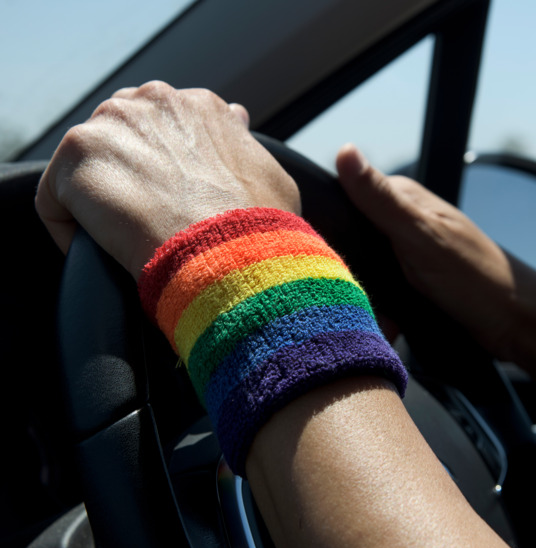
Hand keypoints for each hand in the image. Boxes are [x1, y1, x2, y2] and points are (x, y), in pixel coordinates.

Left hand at [36, 81, 299, 278]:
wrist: (233, 254)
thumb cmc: (260, 227)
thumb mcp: (272, 177)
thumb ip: (245, 144)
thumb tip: (239, 123)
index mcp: (201, 107)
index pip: (164, 126)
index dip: (164, 166)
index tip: (169, 199)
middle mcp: (158, 100)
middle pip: (121, 135)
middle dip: (128, 175)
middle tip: (144, 219)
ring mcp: (115, 123)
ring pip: (89, 164)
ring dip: (100, 198)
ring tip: (122, 239)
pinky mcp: (79, 154)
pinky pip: (57, 197)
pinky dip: (70, 228)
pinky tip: (98, 251)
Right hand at [336, 143, 527, 359]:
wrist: (515, 321)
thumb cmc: (475, 276)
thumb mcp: (420, 235)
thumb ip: (379, 198)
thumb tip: (344, 151)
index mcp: (402, 197)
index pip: (343, 197)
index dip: (326, 224)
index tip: (322, 255)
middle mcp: (402, 219)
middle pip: (349, 237)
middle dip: (344, 266)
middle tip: (350, 293)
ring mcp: (408, 249)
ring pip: (361, 267)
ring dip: (361, 289)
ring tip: (370, 310)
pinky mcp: (412, 278)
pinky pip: (378, 289)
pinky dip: (377, 304)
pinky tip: (382, 317)